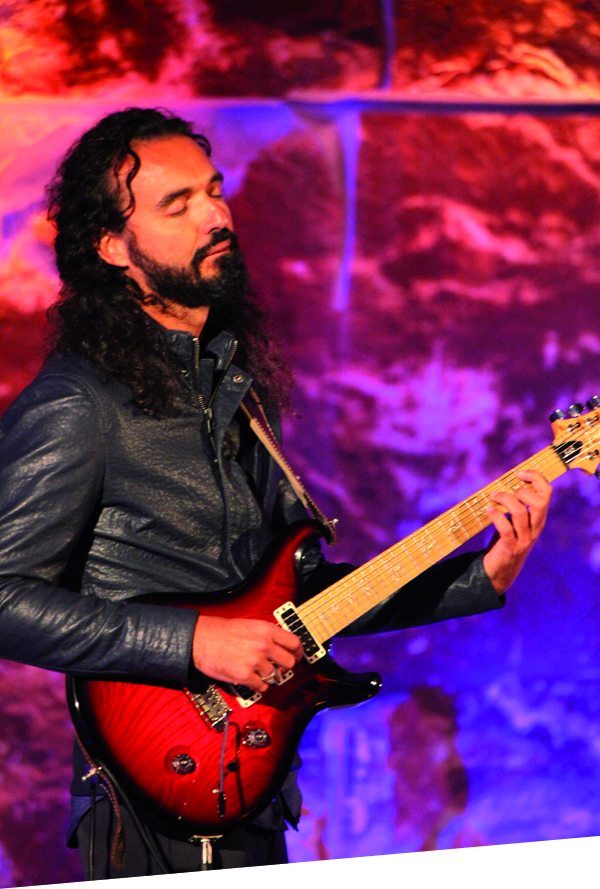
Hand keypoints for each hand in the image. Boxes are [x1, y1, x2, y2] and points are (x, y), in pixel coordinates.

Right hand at [192, 615, 302, 692]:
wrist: (201, 639)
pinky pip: (262, 686)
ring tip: (260, 672)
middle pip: (289, 662)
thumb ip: (267, 634)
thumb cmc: (222, 631)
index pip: (295, 643)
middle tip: (278, 668)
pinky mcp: (245, 676)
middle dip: (284, 667)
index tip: (297, 656)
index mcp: (267, 630)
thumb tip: (282, 645)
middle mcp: (264, 645)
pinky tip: (252, 679)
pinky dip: (258, 685)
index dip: (298, 652)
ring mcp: (255, 661)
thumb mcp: (250, 624)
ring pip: (276, 676)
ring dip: (270, 677)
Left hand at [482, 470, 551, 594]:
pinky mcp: (510, 548)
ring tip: (492, 498)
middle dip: (522, 490)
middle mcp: (535, 528)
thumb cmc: (506, 541)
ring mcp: (524, 539)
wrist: (501, 572)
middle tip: (505, 491)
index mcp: (538, 518)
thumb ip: (517, 506)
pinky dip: (495, 516)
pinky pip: (505, 528)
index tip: (519, 473)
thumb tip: (504, 481)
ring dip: (504, 500)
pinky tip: (488, 510)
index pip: (547, 493)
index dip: (535, 478)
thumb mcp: (516, 523)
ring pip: (520, 513)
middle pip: (540, 502)